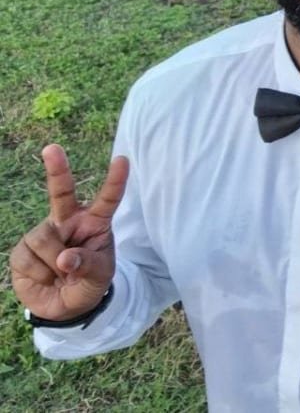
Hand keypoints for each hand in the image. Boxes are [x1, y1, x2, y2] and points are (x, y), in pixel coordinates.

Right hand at [9, 144, 128, 321]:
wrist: (65, 307)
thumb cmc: (89, 283)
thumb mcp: (100, 276)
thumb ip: (88, 265)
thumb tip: (65, 258)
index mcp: (94, 223)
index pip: (107, 200)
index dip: (115, 181)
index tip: (122, 159)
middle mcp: (68, 222)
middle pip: (62, 192)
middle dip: (57, 169)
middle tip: (52, 148)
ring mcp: (44, 233)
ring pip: (44, 238)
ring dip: (53, 263)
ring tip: (60, 275)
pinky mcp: (22, 250)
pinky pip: (27, 257)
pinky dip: (38, 274)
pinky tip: (44, 279)